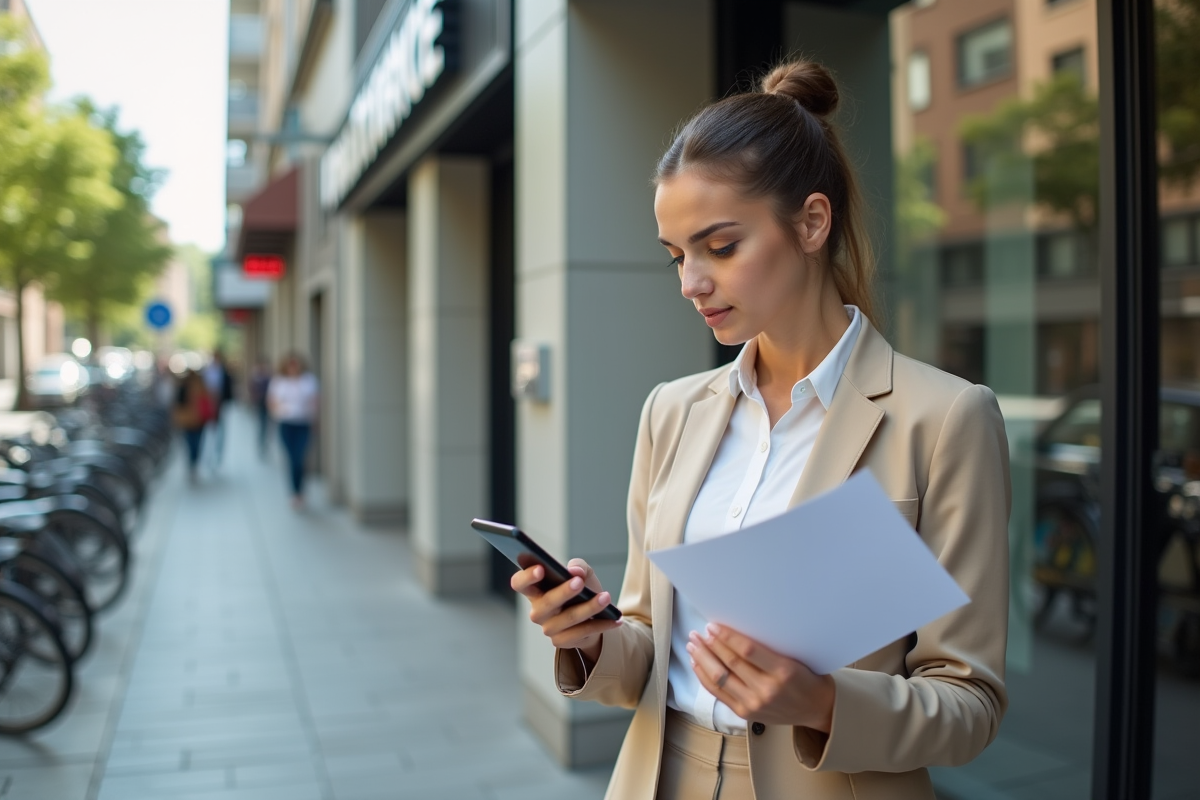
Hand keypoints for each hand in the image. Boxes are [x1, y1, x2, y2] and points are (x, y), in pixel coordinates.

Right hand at [511, 558, 620, 663]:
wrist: (592, 616)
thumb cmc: (581, 590)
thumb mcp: (582, 573)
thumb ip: (578, 566)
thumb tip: (576, 571)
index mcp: (534, 590)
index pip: (519, 583)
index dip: (526, 577)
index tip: (541, 568)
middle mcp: (537, 611)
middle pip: (546, 603)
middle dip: (563, 592)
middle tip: (579, 582)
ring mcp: (548, 628)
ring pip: (568, 618)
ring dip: (589, 607)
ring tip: (606, 597)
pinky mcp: (561, 641)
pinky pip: (582, 633)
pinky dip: (601, 624)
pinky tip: (615, 619)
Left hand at [687, 623, 834, 732]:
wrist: (816, 708)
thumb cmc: (807, 677)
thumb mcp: (795, 658)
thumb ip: (768, 648)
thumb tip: (736, 629)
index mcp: (783, 671)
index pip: (747, 650)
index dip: (727, 636)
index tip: (713, 625)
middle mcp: (767, 689)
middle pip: (730, 664)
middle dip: (710, 645)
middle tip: (698, 632)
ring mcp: (754, 704)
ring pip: (720, 678)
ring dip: (703, 659)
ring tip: (693, 645)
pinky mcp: (745, 713)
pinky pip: (719, 694)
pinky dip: (705, 677)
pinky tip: (697, 664)